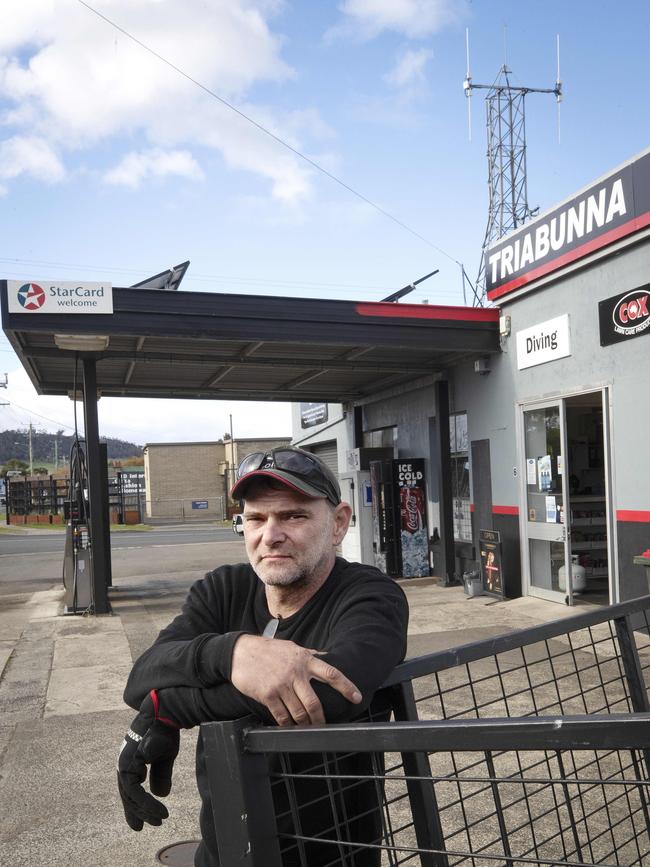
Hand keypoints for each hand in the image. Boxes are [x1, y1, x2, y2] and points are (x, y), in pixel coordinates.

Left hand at [117, 690, 179, 830]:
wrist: (167, 711)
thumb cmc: (165, 730)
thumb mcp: (164, 756)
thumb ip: (160, 775)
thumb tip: (160, 794)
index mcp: (131, 761)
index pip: (130, 788)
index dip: (136, 805)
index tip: (144, 820)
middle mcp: (124, 762)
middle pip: (127, 794)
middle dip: (136, 812)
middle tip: (144, 827)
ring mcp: (125, 761)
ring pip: (130, 795)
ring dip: (144, 810)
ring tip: (158, 819)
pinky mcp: (131, 762)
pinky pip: (135, 790)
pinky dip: (147, 802)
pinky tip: (160, 808)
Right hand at [230, 635, 361, 726]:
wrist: (241, 652)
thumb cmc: (269, 650)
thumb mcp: (292, 648)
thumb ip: (309, 655)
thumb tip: (327, 658)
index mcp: (305, 659)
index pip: (331, 673)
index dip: (346, 686)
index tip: (357, 698)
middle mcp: (296, 672)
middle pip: (315, 702)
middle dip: (321, 719)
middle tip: (324, 725)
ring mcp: (282, 684)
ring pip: (299, 713)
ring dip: (305, 724)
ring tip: (307, 727)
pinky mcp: (268, 695)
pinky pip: (282, 716)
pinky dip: (288, 724)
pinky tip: (289, 726)